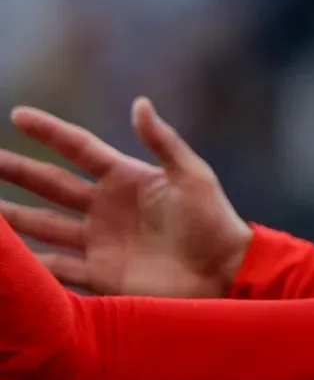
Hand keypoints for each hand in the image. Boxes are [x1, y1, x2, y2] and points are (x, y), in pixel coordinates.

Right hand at [0, 99, 251, 298]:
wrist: (225, 273)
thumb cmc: (215, 221)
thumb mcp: (193, 176)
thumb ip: (163, 142)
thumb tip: (138, 103)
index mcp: (127, 178)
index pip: (79, 149)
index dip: (50, 132)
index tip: (18, 114)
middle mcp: (106, 208)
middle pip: (50, 185)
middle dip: (17, 171)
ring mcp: (100, 242)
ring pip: (43, 225)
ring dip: (12, 218)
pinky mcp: (100, 275)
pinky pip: (55, 267)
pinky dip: (29, 265)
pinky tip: (7, 260)